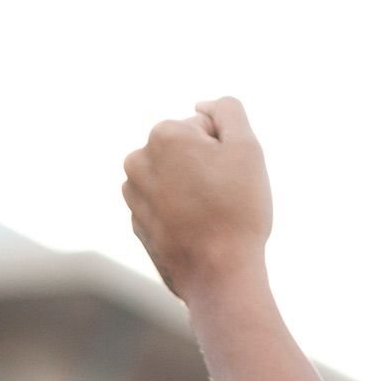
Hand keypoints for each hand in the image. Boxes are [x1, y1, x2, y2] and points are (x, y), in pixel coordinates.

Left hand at [121, 97, 271, 298]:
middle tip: (225, 199)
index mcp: (164, 135)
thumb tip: (202, 104)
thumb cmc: (238, 211)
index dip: (227, 151)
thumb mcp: (247, 148)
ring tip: (211, 217)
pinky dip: (182, 214)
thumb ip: (228, 111)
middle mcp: (138, 159)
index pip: (206, 128)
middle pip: (185, 152)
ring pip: (175, 179)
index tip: (233, 179)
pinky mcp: (136, 224)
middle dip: (206, 168)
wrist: (220, 276)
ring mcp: (133, 194)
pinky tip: (199, 233)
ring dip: (193, 190)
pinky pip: (165, 206)